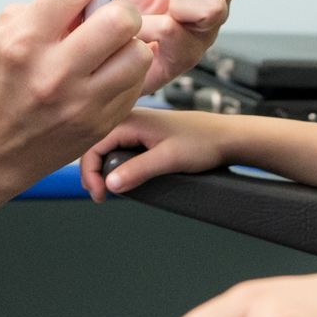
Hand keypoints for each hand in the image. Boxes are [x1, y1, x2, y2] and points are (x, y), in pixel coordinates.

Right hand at [0, 0, 154, 197]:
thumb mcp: (1, 37)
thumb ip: (45, 9)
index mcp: (24, 40)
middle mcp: (54, 72)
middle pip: (121, 18)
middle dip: (123, 8)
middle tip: (110, 14)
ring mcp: (80, 103)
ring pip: (138, 52)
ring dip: (129, 43)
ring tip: (105, 50)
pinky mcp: (99, 124)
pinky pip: (136, 83)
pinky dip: (127, 72)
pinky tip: (103, 76)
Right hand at [80, 104, 232, 201]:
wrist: (226, 137)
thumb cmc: (202, 142)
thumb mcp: (168, 159)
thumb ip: (137, 171)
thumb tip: (109, 184)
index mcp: (131, 120)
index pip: (94, 145)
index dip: (90, 173)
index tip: (100, 195)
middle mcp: (131, 119)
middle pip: (98, 146)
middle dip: (94, 172)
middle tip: (101, 197)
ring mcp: (138, 126)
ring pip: (109, 147)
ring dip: (105, 168)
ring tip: (108, 189)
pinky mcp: (146, 133)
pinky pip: (122, 147)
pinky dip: (117, 163)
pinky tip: (122, 177)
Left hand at [115, 0, 237, 90]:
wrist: (106, 44)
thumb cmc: (129, 8)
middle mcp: (213, 3)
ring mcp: (204, 32)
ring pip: (214, 6)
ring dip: (178, 3)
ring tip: (157, 10)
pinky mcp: (187, 56)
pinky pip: (175, 31)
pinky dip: (149, 25)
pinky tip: (140, 27)